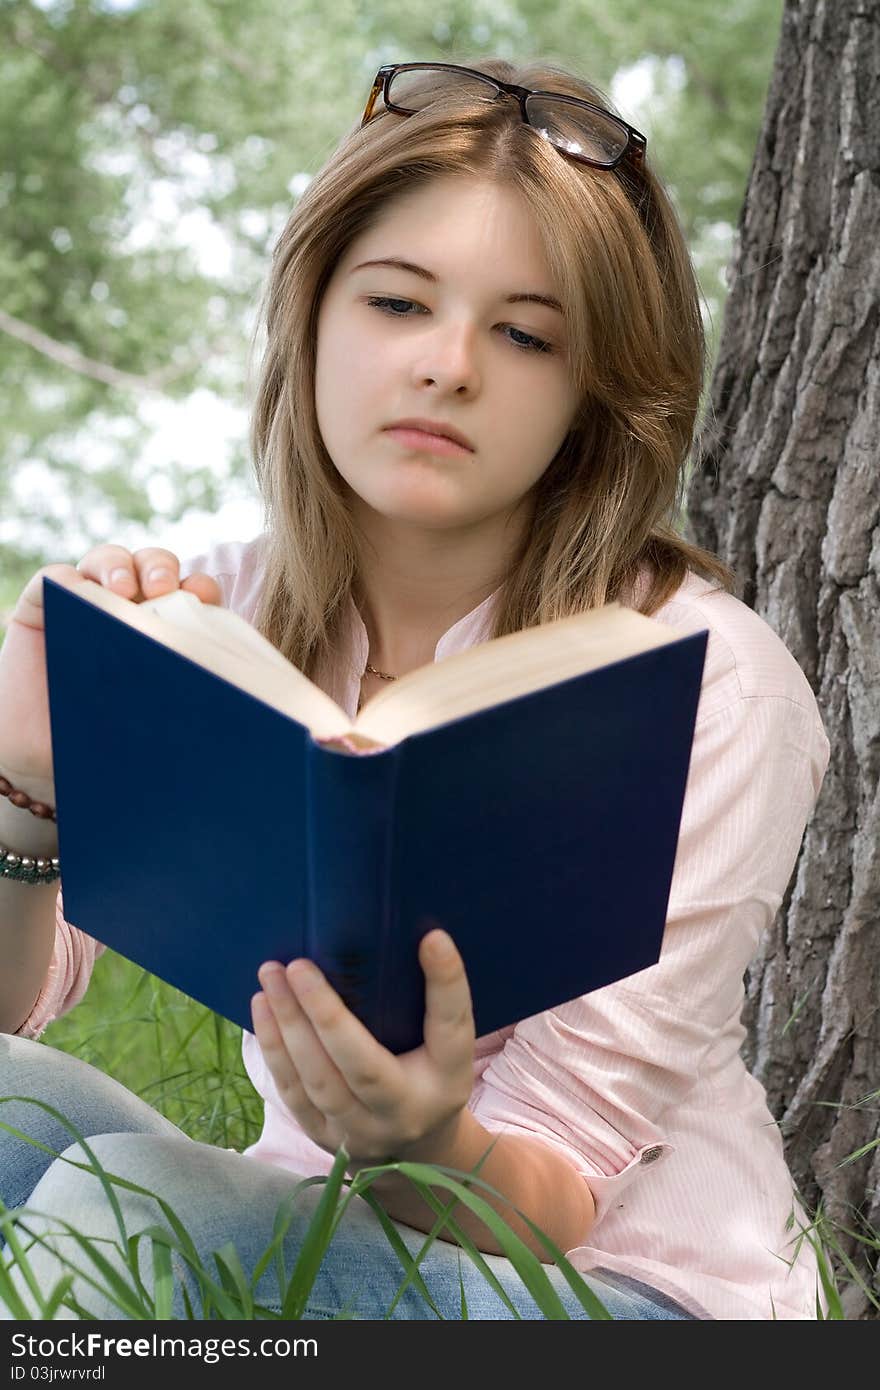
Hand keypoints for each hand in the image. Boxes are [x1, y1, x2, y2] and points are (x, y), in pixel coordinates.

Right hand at [0, 544, 222, 793]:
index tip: (206, 599)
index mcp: (164, 627)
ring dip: (119, 566)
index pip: (191, 593)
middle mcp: (128, 608)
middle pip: (152, 567)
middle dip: (161, 569)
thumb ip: (180, 692)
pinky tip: (76, 594)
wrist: (46, 760)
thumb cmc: (109, 738)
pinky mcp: (42, 605)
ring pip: (109, 561)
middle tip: (164, 588)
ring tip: (123, 588)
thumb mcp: (153, 716)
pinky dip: (66, 581)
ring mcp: (86, 601)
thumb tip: (219, 694)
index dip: (201, 588)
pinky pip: (54, 579)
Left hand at [251, 928, 475, 1169]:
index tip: (433, 938)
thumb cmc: (428, 1074)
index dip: (446, 984)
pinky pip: (293, 1092)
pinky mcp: (324, 1138)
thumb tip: (423, 935)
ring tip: (271, 977)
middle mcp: (405, 1113)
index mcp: (447, 1080)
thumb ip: (435, 1000)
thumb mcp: (446, 1044)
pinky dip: (275, 1048)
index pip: (450, 1028)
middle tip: (298, 965)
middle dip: (325, 1014)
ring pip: (318, 1081)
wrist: (412, 1149)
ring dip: (289, 1026)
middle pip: (363, 1067)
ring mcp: (361, 1133)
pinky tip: (263, 1008)